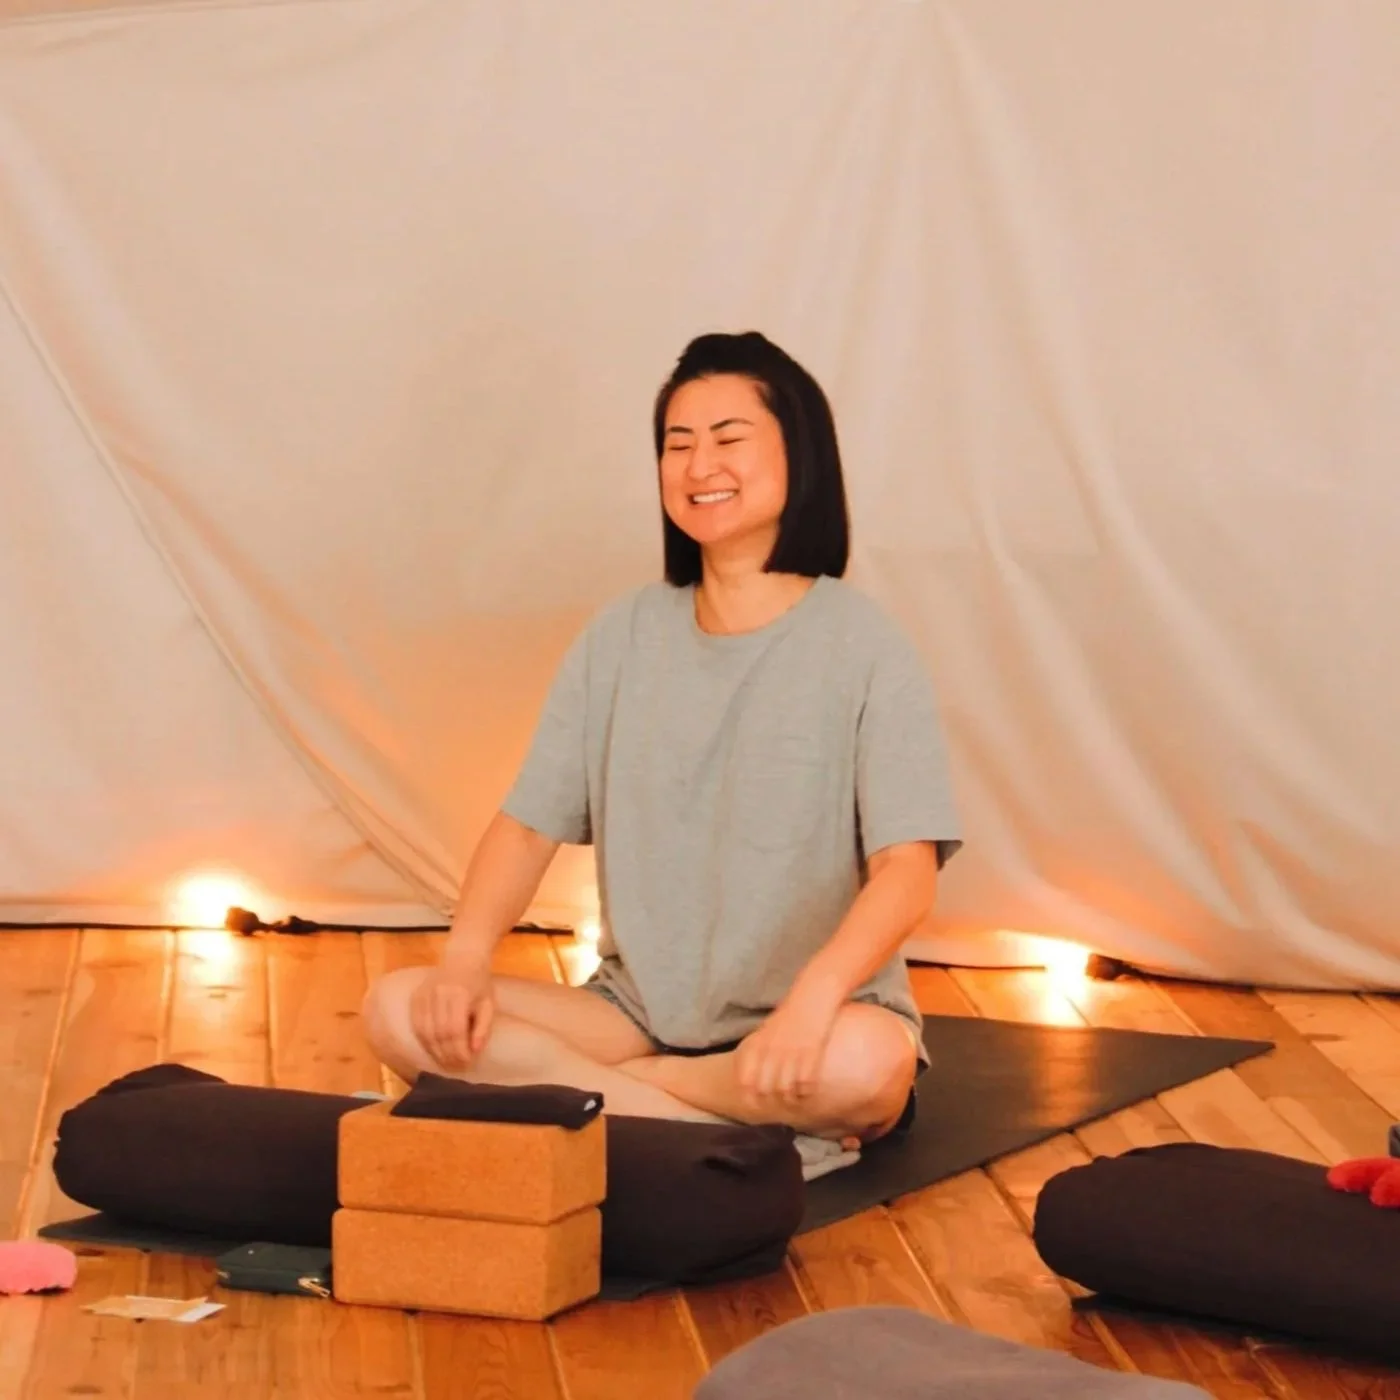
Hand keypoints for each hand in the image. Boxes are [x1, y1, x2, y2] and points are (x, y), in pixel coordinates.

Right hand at [409, 958, 494, 1071]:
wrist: (463, 958)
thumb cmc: (479, 983)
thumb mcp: (488, 1004)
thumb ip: (483, 1028)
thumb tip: (474, 1051)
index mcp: (460, 994)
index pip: (455, 1030)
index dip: (459, 1050)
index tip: (467, 1063)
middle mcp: (439, 994)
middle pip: (439, 1033)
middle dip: (447, 1054)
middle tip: (456, 1068)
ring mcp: (425, 994)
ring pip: (425, 1031)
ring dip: (434, 1051)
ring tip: (445, 1063)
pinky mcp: (416, 997)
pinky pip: (415, 1024)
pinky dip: (423, 1040)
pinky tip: (432, 1050)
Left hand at [735, 987, 840, 1109]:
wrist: (814, 993)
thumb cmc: (792, 1010)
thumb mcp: (769, 1026)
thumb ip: (761, 1046)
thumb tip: (754, 1067)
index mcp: (759, 1042)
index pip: (745, 1078)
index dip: (748, 1095)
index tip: (753, 1104)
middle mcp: (772, 1050)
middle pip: (764, 1088)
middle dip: (770, 1100)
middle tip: (777, 1105)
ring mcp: (791, 1052)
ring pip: (785, 1090)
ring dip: (789, 1099)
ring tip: (793, 1101)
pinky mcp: (811, 1053)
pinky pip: (805, 1084)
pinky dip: (805, 1092)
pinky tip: (807, 1091)